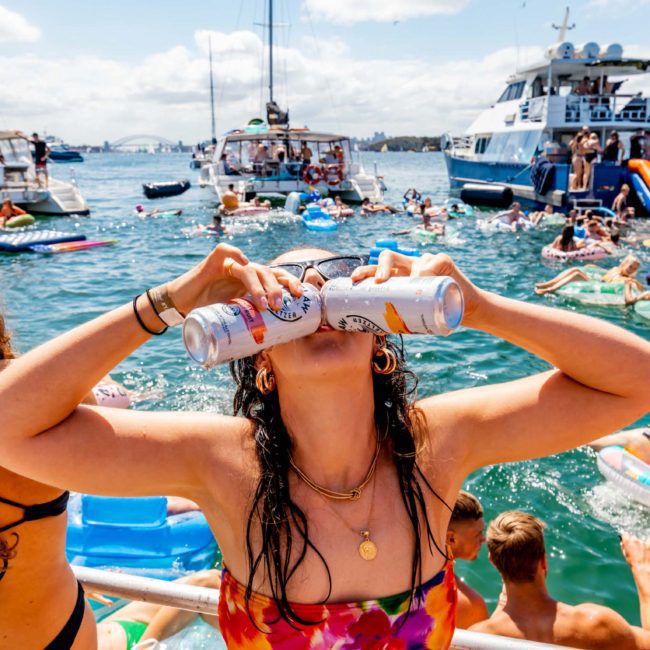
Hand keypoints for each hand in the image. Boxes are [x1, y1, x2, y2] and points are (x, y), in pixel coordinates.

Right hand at [167, 243, 301, 313]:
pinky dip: (236, 253)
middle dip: (276, 288)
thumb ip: (249, 325)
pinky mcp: (212, 262)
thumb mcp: (233, 318)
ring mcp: (229, 265)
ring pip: (250, 268)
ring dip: (258, 284)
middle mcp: (245, 271)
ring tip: (262, 304)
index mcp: (254, 283)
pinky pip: (225, 251)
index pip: (278, 277)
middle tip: (278, 306)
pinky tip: (243, 261)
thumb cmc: (209, 312)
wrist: (181, 305)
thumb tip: (271, 346)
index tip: (300, 296)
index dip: (291, 283)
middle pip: (268, 272)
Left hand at [350, 250, 486, 325]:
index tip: (354, 280)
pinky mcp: (443, 260)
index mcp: (399, 276)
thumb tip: (375, 330)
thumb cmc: (437, 312)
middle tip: (379, 281)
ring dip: (412, 275)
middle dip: (380, 266)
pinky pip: (433, 262)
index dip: (365, 271)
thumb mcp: (415, 315)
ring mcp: (426, 261)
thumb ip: (400, 317)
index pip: (378, 268)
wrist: (467, 308)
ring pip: (413, 261)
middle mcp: (409, 265)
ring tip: (417, 288)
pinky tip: (430, 279)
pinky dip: (428, 271)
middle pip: (388, 257)